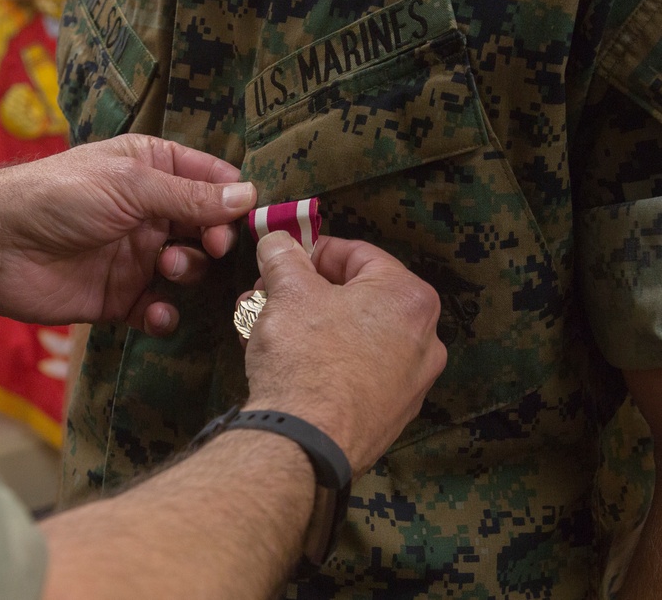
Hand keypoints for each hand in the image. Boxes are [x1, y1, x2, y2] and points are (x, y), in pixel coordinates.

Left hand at [0, 134, 255, 334]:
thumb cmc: (59, 197)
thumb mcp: (131, 185)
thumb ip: (190, 197)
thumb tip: (248, 197)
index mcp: (151, 170)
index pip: (211, 181)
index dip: (235, 200)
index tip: (253, 219)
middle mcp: (148, 212)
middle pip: (206, 228)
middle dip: (216, 239)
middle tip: (212, 246)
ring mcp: (134, 256)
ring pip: (187, 270)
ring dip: (187, 271)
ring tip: (165, 267)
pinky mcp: (118, 298)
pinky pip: (156, 311)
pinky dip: (162, 316)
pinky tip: (153, 313)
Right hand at [241, 232, 446, 476]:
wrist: (305, 443)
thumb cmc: (306, 358)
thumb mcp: (288, 291)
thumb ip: (283, 257)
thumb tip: (277, 241)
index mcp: (409, 299)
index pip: (359, 254)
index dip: (313, 251)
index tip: (284, 257)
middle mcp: (423, 341)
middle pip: (354, 297)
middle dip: (303, 293)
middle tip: (268, 295)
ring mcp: (409, 384)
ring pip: (350, 337)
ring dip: (305, 326)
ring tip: (262, 328)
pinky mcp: (388, 416)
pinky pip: (353, 373)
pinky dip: (321, 361)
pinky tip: (284, 364)